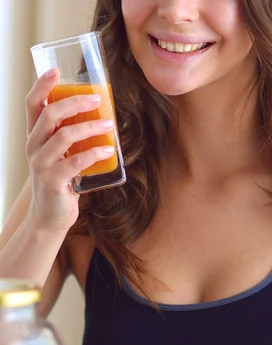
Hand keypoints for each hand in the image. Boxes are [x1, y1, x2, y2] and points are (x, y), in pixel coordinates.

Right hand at [25, 67, 115, 231]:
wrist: (50, 217)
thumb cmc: (61, 182)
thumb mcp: (62, 156)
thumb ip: (72, 139)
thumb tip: (101, 120)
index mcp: (35, 137)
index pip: (32, 104)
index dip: (42, 85)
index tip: (56, 70)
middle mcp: (33, 147)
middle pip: (49, 114)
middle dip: (74, 102)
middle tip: (96, 100)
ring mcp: (41, 164)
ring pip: (64, 136)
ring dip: (90, 127)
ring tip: (109, 125)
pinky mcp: (53, 181)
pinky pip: (75, 162)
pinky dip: (94, 154)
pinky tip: (109, 151)